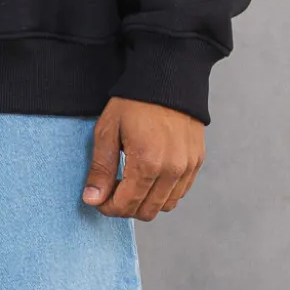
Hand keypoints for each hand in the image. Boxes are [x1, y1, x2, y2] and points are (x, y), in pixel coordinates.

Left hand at [82, 98, 204, 220]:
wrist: (168, 78)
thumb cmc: (134, 102)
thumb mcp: (108, 131)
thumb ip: (101, 169)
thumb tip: (92, 200)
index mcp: (147, 163)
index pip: (126, 205)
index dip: (107, 207)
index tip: (98, 199)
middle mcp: (172, 170)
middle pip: (146, 211)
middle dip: (125, 207)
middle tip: (113, 191)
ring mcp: (188, 167)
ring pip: (165, 206)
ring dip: (145, 202)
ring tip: (131, 183)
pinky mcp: (196, 162)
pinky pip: (180, 192)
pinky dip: (163, 193)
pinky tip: (149, 176)